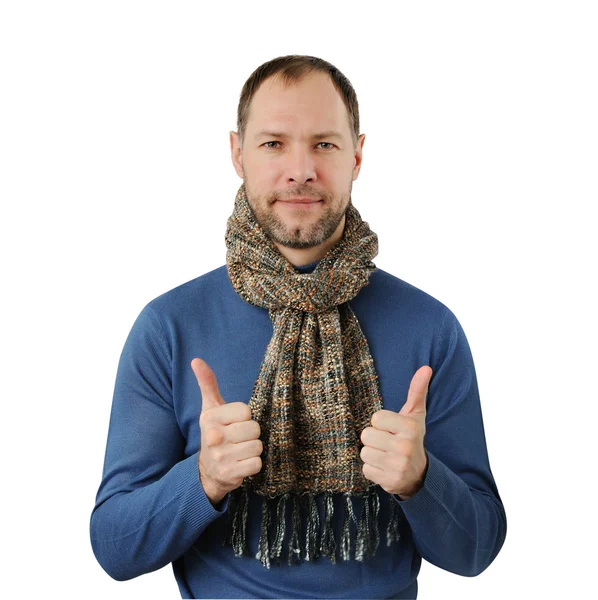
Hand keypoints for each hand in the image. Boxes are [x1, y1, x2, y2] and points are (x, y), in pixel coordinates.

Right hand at [190, 358, 262, 504]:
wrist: (207, 471)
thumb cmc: (215, 433)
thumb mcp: (210, 408)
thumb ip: (207, 384)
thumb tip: (196, 360)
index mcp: (210, 417)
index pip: (246, 411)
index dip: (245, 418)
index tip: (234, 423)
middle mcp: (214, 436)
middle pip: (254, 428)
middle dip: (251, 434)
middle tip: (238, 439)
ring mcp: (222, 457)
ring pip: (258, 446)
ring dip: (252, 450)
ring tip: (240, 451)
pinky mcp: (231, 474)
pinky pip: (257, 464)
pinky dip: (253, 465)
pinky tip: (241, 464)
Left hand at [360, 366, 432, 499]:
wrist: (420, 474)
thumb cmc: (412, 438)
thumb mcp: (415, 415)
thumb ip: (417, 391)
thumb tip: (425, 367)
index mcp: (409, 428)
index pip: (375, 418)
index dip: (380, 423)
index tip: (391, 429)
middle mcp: (404, 447)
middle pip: (366, 435)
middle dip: (374, 439)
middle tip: (387, 443)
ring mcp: (397, 466)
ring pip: (364, 453)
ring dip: (372, 454)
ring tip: (386, 455)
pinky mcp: (389, 482)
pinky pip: (365, 470)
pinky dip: (372, 469)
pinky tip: (384, 467)